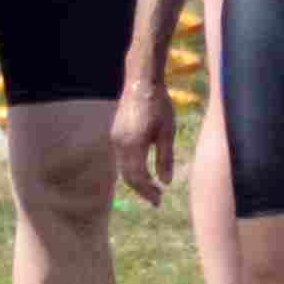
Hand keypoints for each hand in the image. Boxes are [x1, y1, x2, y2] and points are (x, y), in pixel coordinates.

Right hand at [113, 76, 174, 200]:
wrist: (141, 83)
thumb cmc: (158, 105)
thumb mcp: (167, 132)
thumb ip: (165, 158)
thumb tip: (166, 182)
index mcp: (133, 144)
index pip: (138, 177)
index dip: (148, 191)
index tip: (159, 200)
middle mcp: (120, 144)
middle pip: (128, 176)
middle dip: (142, 190)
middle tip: (157, 200)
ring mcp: (115, 139)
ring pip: (123, 168)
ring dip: (137, 181)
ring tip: (153, 188)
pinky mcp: (115, 135)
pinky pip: (121, 159)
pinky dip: (132, 169)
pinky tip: (144, 170)